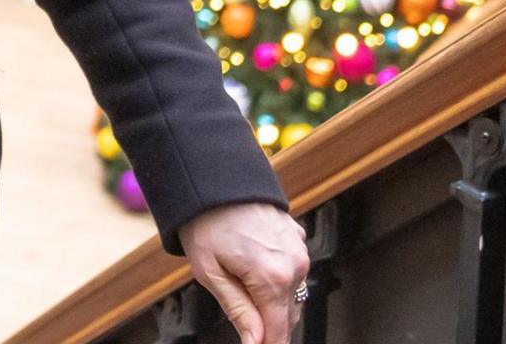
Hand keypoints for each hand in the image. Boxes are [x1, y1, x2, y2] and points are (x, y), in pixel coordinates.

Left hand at [180, 202, 308, 343]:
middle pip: (287, 318)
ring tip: (241, 286)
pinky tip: (253, 266)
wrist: (215, 178)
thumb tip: (256, 342)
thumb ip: (238, 311)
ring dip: (272, 302)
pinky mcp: (298, 238)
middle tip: (244, 325)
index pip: (278, 333)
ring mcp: (299, 250)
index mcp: (273, 277)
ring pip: (292, 295)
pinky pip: (293, 271)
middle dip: (268, 327)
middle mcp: (294, 265)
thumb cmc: (206, 222)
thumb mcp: (211, 273)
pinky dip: (278, 278)